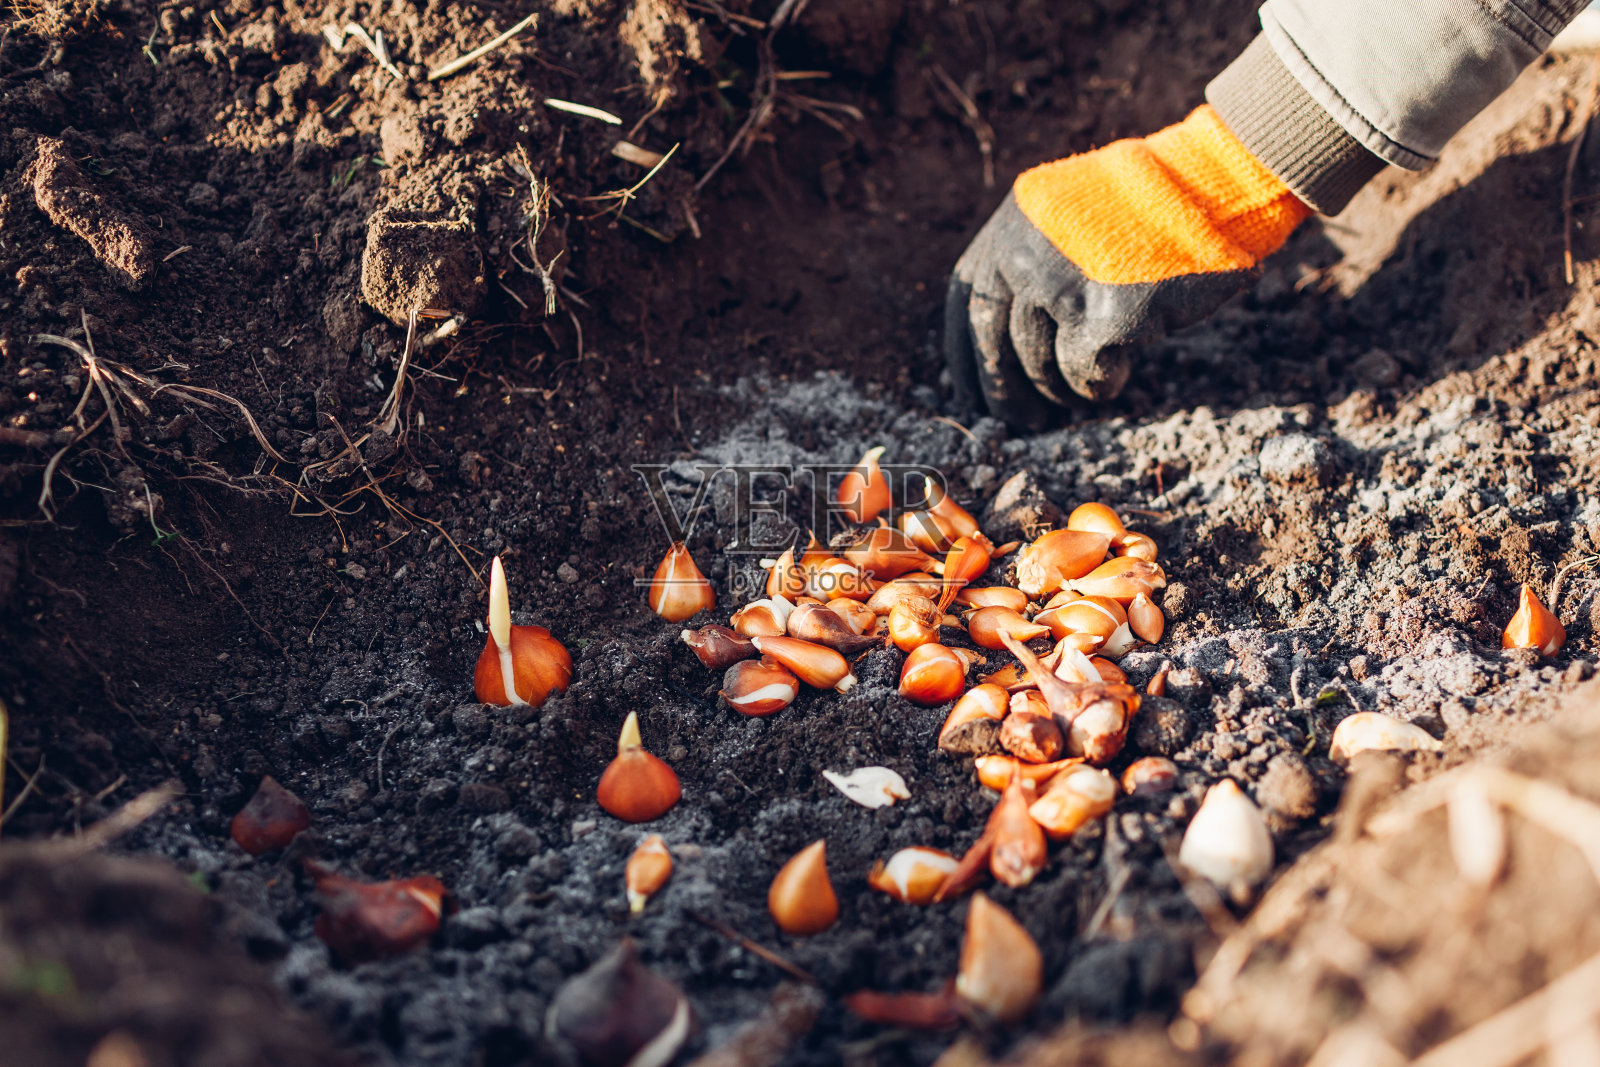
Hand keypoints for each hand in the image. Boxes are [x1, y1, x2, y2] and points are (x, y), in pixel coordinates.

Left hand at [944, 106, 1310, 426]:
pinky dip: (1099, 385)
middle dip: (1004, 391)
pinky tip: (1120, 373)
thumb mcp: (1064, 216)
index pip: (965, 305)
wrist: (1211, 184)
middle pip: (992, 343)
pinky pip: (1085, 373)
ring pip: (1039, 364)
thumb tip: (999, 346)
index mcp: (1008, 228)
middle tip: (1023, 421)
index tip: (970, 394)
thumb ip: (1027, 263)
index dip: (965, 358)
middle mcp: (1021, 254)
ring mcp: (1058, 284)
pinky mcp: (1102, 315)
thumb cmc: (1146, 209)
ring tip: (1081, 394)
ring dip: (1060, 390)